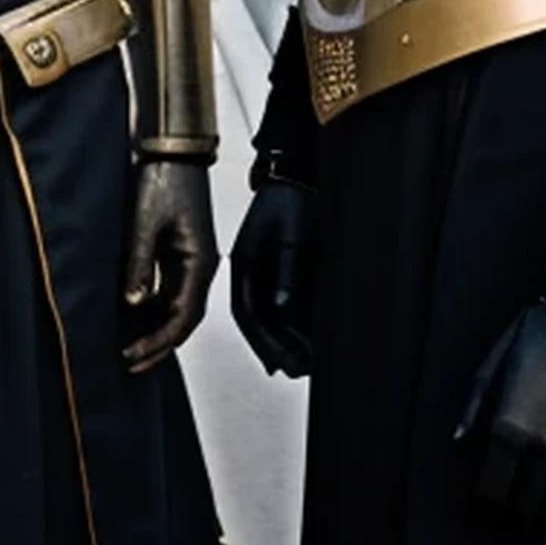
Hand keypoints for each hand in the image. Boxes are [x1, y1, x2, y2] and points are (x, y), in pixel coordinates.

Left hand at [121, 156, 217, 370]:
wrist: (172, 150)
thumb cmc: (164, 179)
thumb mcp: (145, 222)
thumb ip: (140, 264)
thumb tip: (133, 304)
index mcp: (198, 264)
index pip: (182, 318)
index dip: (158, 341)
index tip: (133, 354)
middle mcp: (199, 268)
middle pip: (182, 319)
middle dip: (158, 344)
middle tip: (130, 362)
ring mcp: (189, 261)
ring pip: (176, 307)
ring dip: (156, 328)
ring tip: (129, 345)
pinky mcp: (178, 252)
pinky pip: (169, 290)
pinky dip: (154, 308)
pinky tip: (134, 315)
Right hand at [229, 177, 315, 377]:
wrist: (296, 175)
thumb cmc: (292, 200)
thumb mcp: (291, 237)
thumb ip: (286, 272)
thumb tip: (283, 308)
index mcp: (243, 261)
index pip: (248, 312)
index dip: (265, 341)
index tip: (282, 364)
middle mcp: (247, 270)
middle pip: (254, 319)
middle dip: (273, 348)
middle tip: (295, 370)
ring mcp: (259, 269)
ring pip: (265, 314)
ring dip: (280, 339)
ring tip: (301, 362)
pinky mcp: (274, 267)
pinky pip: (275, 303)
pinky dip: (288, 324)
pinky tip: (302, 338)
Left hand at [457, 279, 545, 524]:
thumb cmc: (534, 337)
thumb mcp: (494, 364)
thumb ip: (475, 406)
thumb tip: (460, 440)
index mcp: (511, 424)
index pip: (494, 482)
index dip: (487, 502)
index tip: (483, 508)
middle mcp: (545, 442)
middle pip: (529, 499)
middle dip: (517, 517)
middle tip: (511, 524)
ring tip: (544, 525)